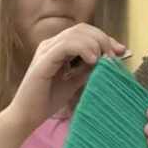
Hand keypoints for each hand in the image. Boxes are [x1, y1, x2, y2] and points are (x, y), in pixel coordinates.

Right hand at [7, 24, 127, 136]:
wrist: (25, 119)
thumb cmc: (45, 103)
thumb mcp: (74, 83)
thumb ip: (88, 69)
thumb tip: (109, 59)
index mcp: (57, 48)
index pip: (85, 33)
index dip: (105, 38)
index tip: (121, 51)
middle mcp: (50, 45)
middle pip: (83, 29)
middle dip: (103, 39)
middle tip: (116, 55)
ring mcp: (45, 51)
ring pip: (76, 33)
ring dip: (96, 43)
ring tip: (105, 59)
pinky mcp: (43, 61)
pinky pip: (67, 45)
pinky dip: (83, 49)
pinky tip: (93, 60)